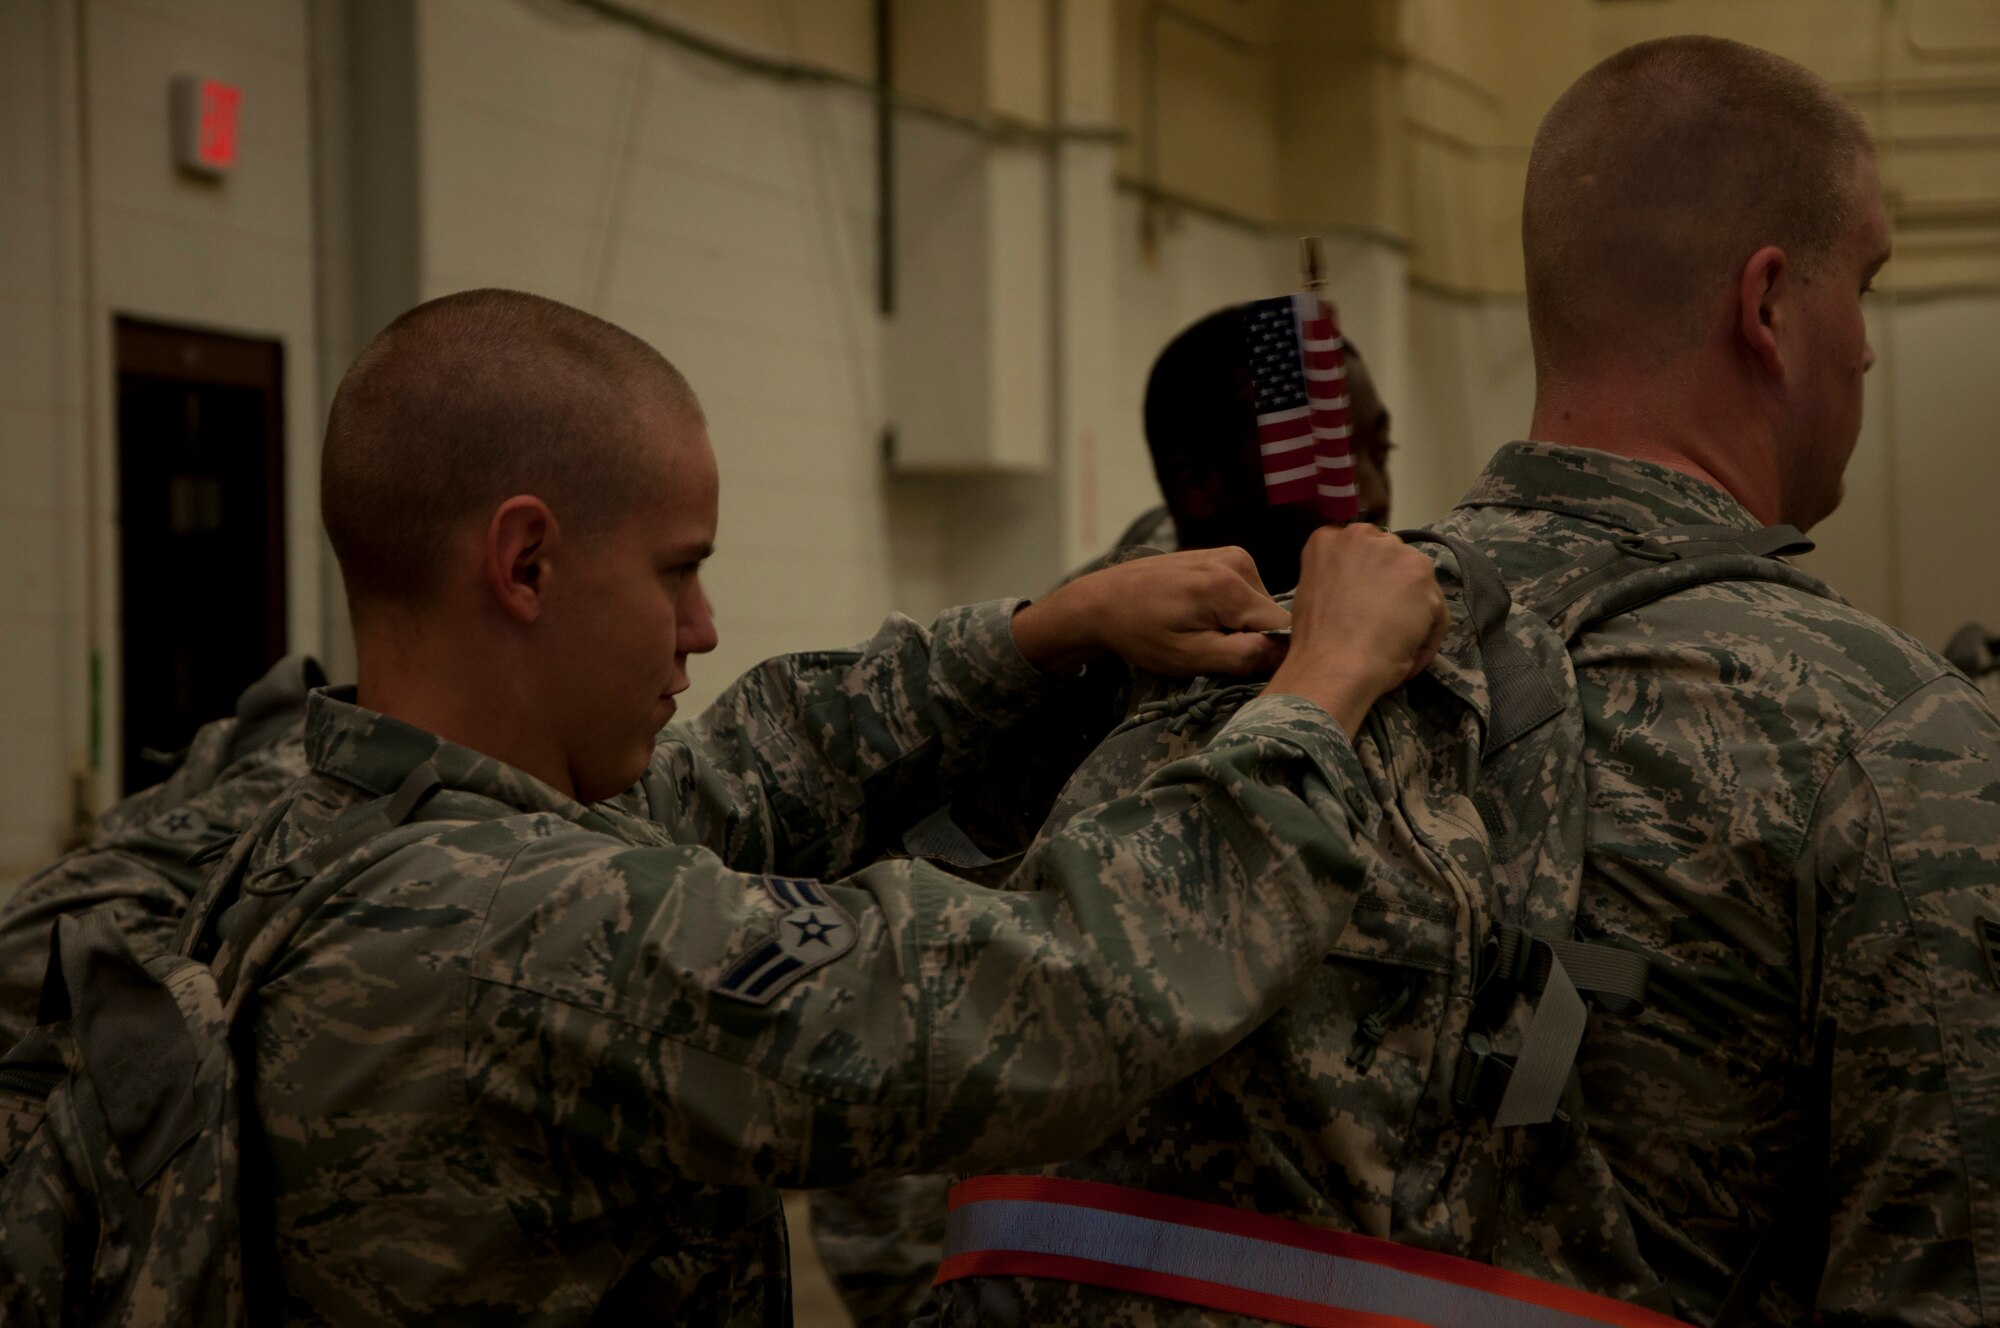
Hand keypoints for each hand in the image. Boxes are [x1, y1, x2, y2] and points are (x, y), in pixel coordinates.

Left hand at [1012, 547, 1289, 677]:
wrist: (1103, 600)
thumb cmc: (1141, 633)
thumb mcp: (1191, 657)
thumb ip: (1244, 657)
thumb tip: (1286, 653)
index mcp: (1232, 586)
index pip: (1283, 628)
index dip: (1267, 653)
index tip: (1237, 662)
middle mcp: (1238, 561)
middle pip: (1270, 615)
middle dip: (1250, 637)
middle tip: (1209, 646)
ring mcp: (1230, 554)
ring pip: (1259, 606)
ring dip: (1238, 624)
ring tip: (1198, 628)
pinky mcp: (1222, 555)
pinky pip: (1245, 592)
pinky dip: (1228, 609)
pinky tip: (1197, 613)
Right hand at [1265, 524, 1449, 734]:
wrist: (1334, 665)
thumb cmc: (1315, 642)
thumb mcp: (1312, 594)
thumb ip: (1338, 579)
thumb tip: (1361, 592)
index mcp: (1327, 539)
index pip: (1358, 551)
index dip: (1364, 580)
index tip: (1362, 606)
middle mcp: (1362, 535)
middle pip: (1390, 560)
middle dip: (1391, 588)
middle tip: (1383, 625)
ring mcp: (1394, 552)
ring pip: (1417, 584)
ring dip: (1412, 613)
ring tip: (1397, 646)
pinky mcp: (1422, 575)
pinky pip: (1436, 611)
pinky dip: (1427, 638)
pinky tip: (1408, 659)